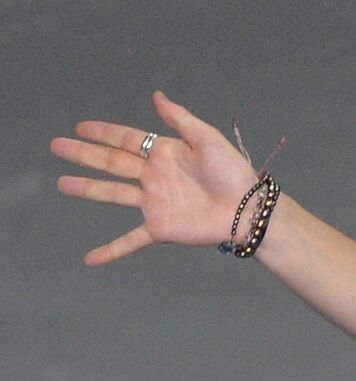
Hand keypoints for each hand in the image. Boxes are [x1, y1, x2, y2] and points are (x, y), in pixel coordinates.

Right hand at [50, 90, 259, 265]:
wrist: (248, 210)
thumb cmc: (233, 173)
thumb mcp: (207, 139)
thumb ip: (180, 119)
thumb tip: (157, 96)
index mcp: (164, 154)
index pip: (126, 139)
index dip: (103, 132)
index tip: (79, 127)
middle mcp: (154, 177)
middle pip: (111, 162)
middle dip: (84, 154)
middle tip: (56, 146)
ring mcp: (154, 203)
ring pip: (112, 194)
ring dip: (87, 189)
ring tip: (62, 184)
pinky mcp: (160, 228)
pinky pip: (130, 240)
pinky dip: (111, 250)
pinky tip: (91, 258)